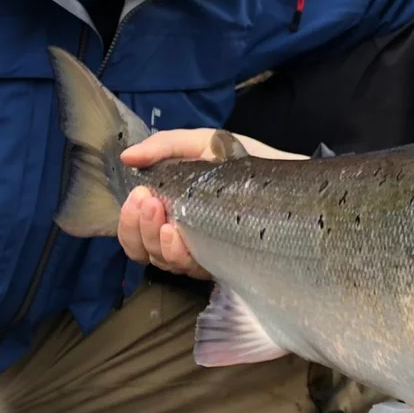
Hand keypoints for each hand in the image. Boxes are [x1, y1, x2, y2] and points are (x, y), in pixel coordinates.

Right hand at [116, 129, 305, 276]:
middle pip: (142, 250)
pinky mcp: (223, 262)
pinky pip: (191, 268)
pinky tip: (179, 234)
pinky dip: (178, 253)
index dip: (128, 221)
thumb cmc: (243, 161)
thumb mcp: (203, 144)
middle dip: (138, 228)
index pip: (134, 231)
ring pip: (162, 261)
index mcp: (171, 210)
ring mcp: (202, 251)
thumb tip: (127, 156)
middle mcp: (181, 236)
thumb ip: (165, 146)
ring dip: (155, 240)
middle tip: (149, 203)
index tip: (139, 197)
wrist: (286, 174)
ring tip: (165, 216)